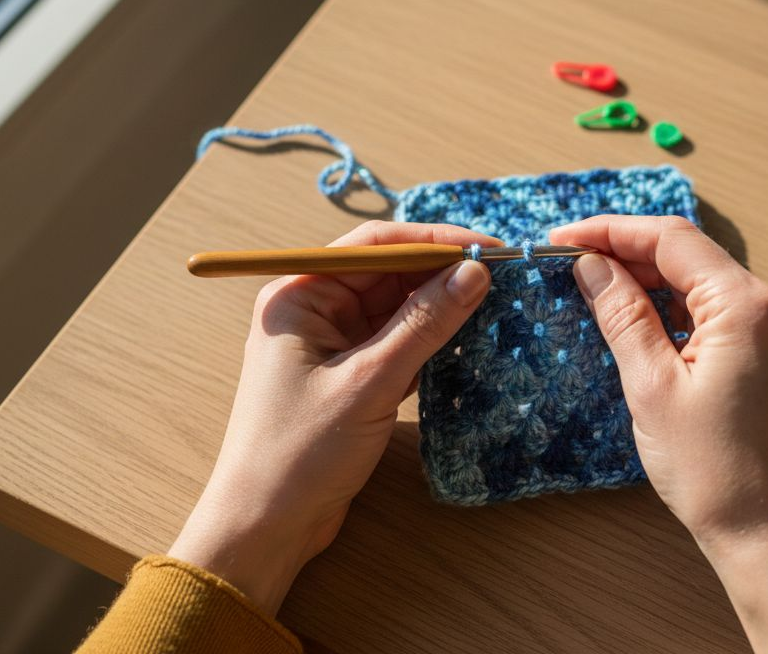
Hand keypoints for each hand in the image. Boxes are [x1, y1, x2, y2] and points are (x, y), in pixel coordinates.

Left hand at [169, 221, 494, 612]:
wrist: (265, 526)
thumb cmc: (299, 452)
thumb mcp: (369, 382)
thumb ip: (424, 324)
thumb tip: (474, 272)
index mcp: (299, 294)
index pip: (377, 245)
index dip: (435, 242)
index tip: (488, 248)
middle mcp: (312, 310)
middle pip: (389, 274)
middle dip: (443, 274)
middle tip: (502, 280)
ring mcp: (329, 344)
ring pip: (396, 310)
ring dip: (440, 310)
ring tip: (495, 308)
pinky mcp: (346, 377)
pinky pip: (395, 343)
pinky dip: (428, 344)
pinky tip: (467, 346)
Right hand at [549, 215, 767, 653]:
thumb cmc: (716, 474)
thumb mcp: (652, 387)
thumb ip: (622, 315)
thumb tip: (591, 265)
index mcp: (749, 306)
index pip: (672, 239)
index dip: (611, 231)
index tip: (563, 238)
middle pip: (692, 256)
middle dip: (630, 254)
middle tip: (571, 264)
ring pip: (708, 283)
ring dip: (654, 281)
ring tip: (598, 289)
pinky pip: (725, 313)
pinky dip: (682, 309)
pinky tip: (644, 321)